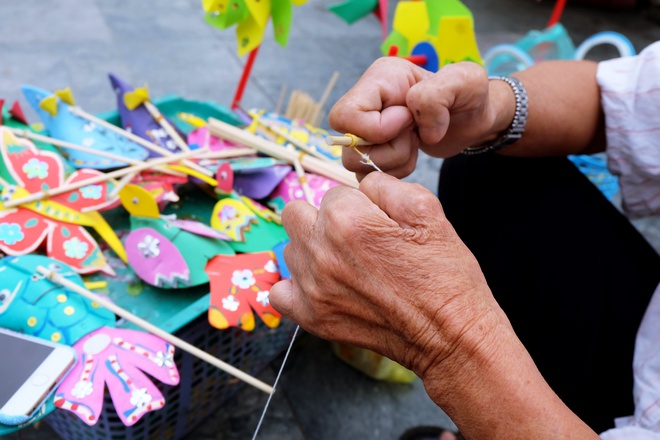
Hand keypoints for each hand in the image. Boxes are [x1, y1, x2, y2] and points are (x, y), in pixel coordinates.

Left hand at [269, 172, 501, 378]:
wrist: (450, 335)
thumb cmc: (443, 274)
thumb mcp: (427, 210)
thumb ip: (385, 185)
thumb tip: (360, 185)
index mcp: (347, 220)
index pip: (334, 192)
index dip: (360, 205)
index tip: (379, 225)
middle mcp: (321, 252)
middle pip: (297, 214)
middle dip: (323, 220)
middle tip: (355, 239)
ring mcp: (312, 287)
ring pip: (291, 249)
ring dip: (313, 251)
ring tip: (349, 266)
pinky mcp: (311, 317)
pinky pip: (280, 292)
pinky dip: (297, 287)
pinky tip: (324, 286)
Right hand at [329, 59, 510, 179]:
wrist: (472, 119)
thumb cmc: (469, 96)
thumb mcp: (466, 82)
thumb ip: (436, 94)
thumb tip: (413, 124)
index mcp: (379, 79)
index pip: (345, 116)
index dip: (378, 128)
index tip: (410, 121)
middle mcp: (365, 102)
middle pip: (348, 145)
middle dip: (388, 149)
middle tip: (414, 134)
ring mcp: (365, 129)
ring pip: (357, 164)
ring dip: (394, 161)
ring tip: (416, 142)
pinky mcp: (372, 151)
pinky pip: (369, 176)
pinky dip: (396, 171)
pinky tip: (412, 153)